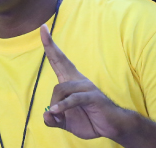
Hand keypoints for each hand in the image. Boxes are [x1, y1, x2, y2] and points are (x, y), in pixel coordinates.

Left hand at [41, 25, 130, 140]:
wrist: (112, 127)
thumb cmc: (90, 121)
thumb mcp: (67, 123)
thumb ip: (54, 119)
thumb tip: (46, 114)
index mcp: (71, 82)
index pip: (58, 61)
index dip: (50, 46)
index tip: (43, 29)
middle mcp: (78, 80)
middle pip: (61, 60)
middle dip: (50, 45)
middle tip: (43, 28)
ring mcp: (86, 87)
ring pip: (61, 88)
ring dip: (55, 104)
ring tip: (56, 115)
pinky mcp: (93, 96)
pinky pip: (74, 98)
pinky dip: (63, 105)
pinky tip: (56, 111)